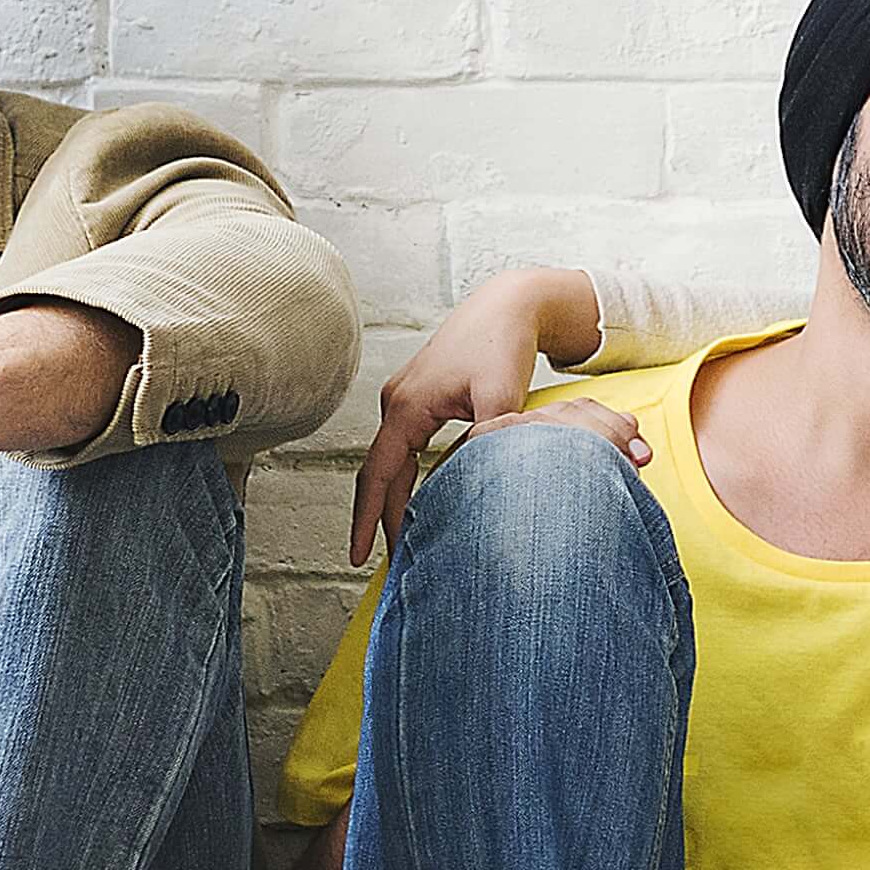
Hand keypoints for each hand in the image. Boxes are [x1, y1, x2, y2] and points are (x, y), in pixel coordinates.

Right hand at [353, 270, 641, 563]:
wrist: (510, 304)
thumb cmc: (504, 344)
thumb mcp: (499, 396)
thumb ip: (487, 438)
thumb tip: (475, 480)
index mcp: (408, 407)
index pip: (378, 475)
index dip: (368, 519)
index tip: (359, 556)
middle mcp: (398, 402)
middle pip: (381, 473)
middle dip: (382, 519)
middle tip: (390, 565)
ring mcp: (406, 398)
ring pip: (394, 461)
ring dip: (396, 499)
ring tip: (406, 540)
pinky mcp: (422, 396)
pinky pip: (407, 447)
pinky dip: (410, 477)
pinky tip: (423, 500)